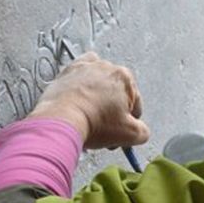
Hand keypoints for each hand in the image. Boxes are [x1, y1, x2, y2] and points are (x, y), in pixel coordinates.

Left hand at [27, 52, 150, 149]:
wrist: (60, 121)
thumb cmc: (93, 123)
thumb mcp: (130, 134)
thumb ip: (142, 132)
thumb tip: (140, 131)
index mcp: (126, 79)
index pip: (135, 104)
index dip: (128, 122)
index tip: (119, 132)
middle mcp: (107, 67)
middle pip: (116, 94)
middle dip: (112, 111)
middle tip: (103, 128)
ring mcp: (86, 67)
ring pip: (99, 83)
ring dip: (98, 96)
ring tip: (90, 115)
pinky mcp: (68, 71)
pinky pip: (80, 73)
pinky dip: (81, 83)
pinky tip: (79, 97)